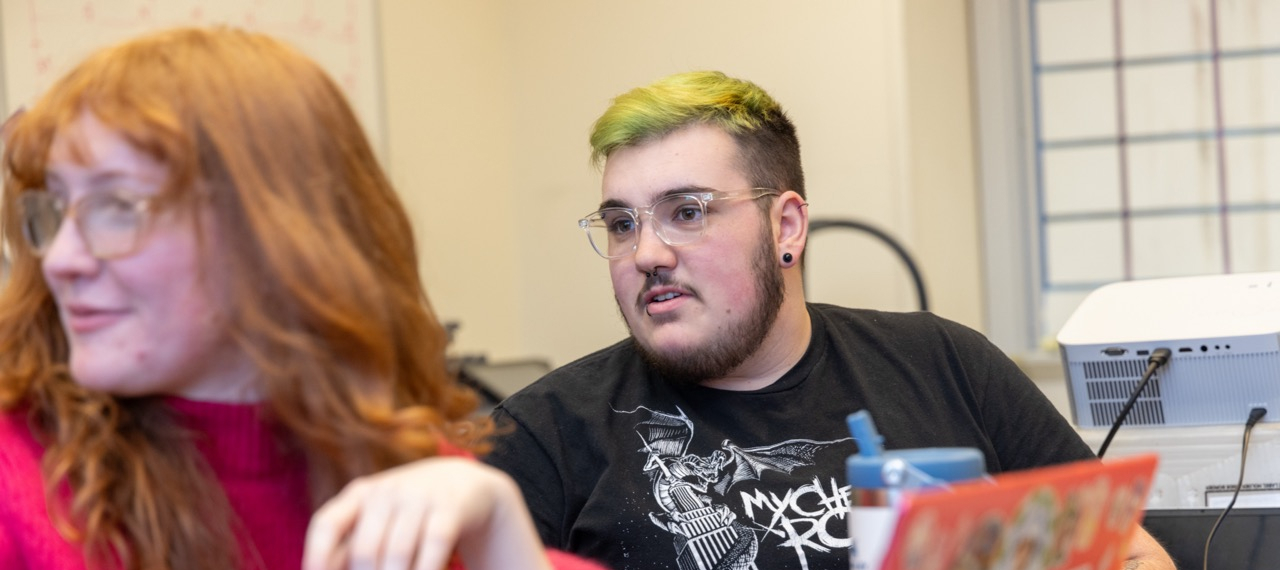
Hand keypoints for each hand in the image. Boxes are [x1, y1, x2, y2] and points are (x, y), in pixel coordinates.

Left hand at [303, 457, 553, 569]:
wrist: (463, 484)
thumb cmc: (408, 511)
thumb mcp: (378, 518)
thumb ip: (350, 546)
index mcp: (360, 494)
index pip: (327, 524)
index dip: (317, 556)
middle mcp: (387, 492)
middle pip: (365, 550)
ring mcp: (420, 497)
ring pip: (398, 553)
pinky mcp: (450, 508)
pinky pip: (435, 545)